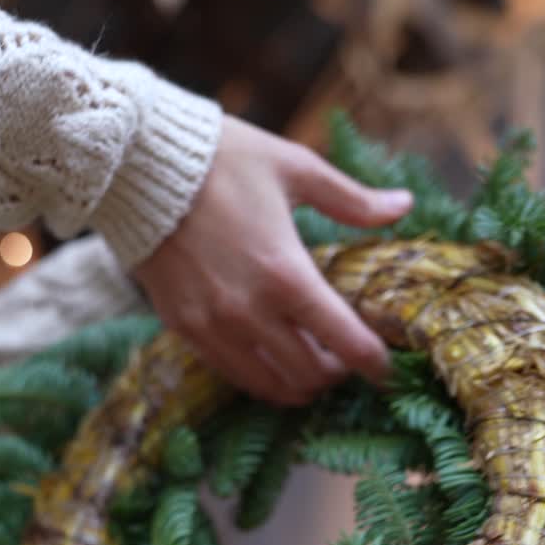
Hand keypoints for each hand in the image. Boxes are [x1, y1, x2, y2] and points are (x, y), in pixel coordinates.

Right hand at [134, 115, 411, 404]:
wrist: (139, 165)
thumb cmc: (224, 158)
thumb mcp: (296, 168)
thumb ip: (353, 200)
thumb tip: (405, 205)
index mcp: (286, 273)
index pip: (346, 341)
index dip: (374, 363)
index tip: (386, 368)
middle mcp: (250, 311)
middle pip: (311, 374)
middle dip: (337, 373)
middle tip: (345, 357)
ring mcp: (214, 326)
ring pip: (272, 386)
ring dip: (300, 383)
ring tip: (311, 363)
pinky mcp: (185, 328)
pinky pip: (233, 374)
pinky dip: (261, 377)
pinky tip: (272, 359)